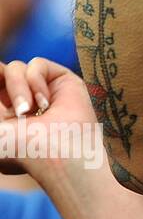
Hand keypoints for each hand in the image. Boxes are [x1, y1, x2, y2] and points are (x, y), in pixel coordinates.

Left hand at [0, 57, 95, 177]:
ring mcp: (41, 89)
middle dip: (1, 80)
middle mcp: (22, 99)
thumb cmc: (20, 149)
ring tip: (27, 111)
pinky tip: (45, 103)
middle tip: (16, 106)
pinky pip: (36, 64)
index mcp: (3, 112)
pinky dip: (35, 82)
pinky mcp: (61, 80)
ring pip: (16, 67)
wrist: (56, 154)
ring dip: (17, 89)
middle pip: (3, 72)